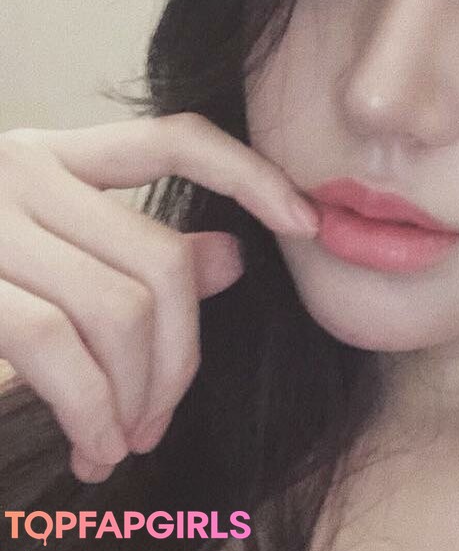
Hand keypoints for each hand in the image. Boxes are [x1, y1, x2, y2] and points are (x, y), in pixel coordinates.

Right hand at [0, 113, 318, 483]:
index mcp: (53, 157)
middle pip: (161, 259)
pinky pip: (58, 346)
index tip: (308, 222)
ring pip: (122, 308)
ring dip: (140, 394)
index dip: (251, 175)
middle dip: (181, 355)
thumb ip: (136, 249)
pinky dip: (94, 406)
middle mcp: (21, 171)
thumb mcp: (48, 253)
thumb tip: (236, 255)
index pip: (176, 140)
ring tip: (126, 441)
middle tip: (163, 415)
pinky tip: (97, 441)